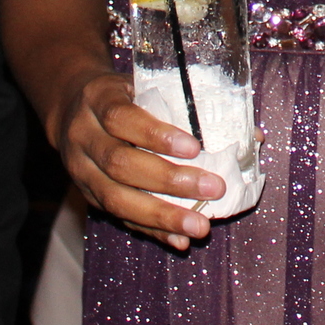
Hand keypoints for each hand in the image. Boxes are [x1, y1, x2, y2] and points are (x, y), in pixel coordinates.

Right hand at [55, 70, 225, 249]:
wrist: (71, 107)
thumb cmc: (123, 94)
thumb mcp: (143, 84)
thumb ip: (186, 105)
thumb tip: (253, 136)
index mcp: (97, 100)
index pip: (121, 117)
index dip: (156, 134)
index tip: (195, 147)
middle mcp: (83, 137)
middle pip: (120, 163)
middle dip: (168, 180)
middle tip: (212, 188)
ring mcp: (81, 171)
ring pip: (116, 199)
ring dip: (161, 216)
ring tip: (200, 226)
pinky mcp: (88, 196)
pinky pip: (119, 218)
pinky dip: (151, 231)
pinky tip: (179, 240)